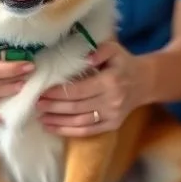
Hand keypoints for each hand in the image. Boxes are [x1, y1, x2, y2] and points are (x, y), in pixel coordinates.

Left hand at [37, 41, 151, 136]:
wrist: (145, 82)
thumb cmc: (124, 63)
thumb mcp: (114, 49)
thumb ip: (101, 50)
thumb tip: (86, 58)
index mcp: (110, 81)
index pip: (78, 90)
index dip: (58, 93)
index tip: (42, 91)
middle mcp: (111, 101)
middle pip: (76, 107)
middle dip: (53, 107)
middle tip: (36, 104)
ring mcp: (112, 116)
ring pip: (79, 122)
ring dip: (57, 121)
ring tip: (40, 117)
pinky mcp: (112, 125)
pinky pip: (87, 131)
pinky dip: (68, 131)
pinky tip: (52, 127)